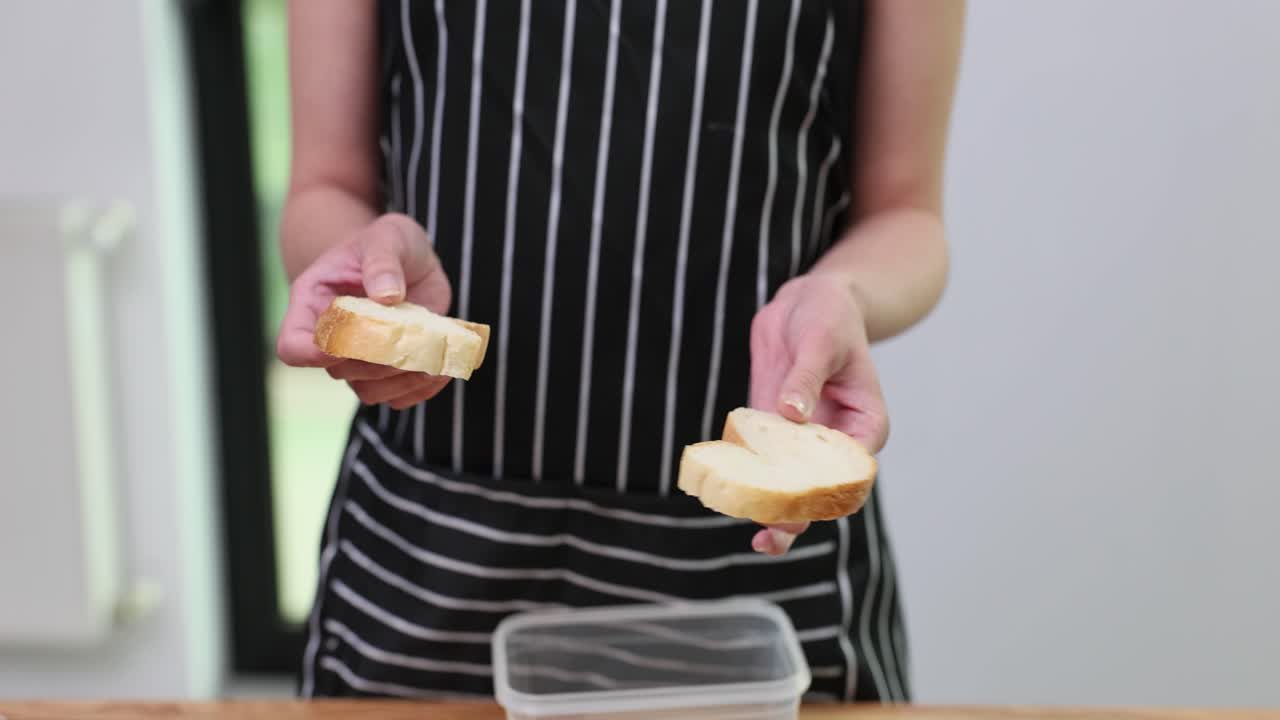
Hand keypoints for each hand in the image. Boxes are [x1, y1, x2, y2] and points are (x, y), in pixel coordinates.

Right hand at [275, 214, 453, 408]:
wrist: (409, 258)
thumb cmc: (388, 243)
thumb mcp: (386, 237)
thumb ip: (382, 261)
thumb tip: (387, 296)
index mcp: (313, 304)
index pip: (293, 347)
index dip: (314, 354)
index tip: (352, 341)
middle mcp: (332, 339)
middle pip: (339, 372)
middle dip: (376, 360)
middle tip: (411, 337)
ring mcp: (360, 359)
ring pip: (369, 391)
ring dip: (402, 380)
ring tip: (433, 355)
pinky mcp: (389, 369)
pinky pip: (399, 397)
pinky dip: (422, 389)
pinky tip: (443, 368)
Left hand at [747, 272, 888, 554]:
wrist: (806, 301)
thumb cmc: (828, 316)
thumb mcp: (821, 340)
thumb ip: (806, 378)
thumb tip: (791, 414)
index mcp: (865, 425)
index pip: (853, 467)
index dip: (831, 490)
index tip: (805, 504)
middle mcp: (836, 440)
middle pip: (821, 487)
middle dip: (800, 514)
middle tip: (772, 538)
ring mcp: (802, 439)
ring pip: (790, 483)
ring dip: (773, 509)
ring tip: (758, 541)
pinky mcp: (772, 430)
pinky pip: (762, 461)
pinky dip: (748, 478)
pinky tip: (728, 496)